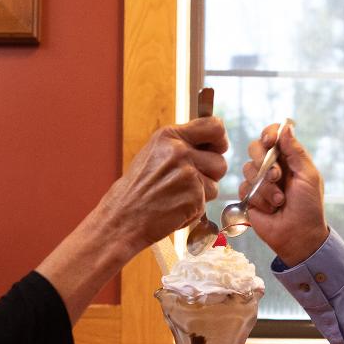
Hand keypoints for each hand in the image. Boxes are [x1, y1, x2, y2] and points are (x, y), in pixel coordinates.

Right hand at [101, 116, 227, 248]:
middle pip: (220, 160)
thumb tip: (214, 143)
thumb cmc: (138, 188)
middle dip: (211, 174)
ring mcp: (188, 174)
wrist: (123, 216)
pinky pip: (207, 202)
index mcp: (169, 135)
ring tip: (178, 195)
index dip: (220, 140)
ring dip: (203, 193)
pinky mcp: (194, 196)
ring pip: (215, 184)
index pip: (215, 126)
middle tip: (189, 182)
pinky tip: (175, 208)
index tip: (217, 149)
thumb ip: (181, 145)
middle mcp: (180, 151)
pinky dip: (194, 208)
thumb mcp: (154, 153)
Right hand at [240, 122, 327, 265]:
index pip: (273, 136)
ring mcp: (259, 182)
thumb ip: (296, 151)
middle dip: (264, 161)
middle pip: (255, 148)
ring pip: (248, 170)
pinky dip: (259, 200)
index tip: (269, 140)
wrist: (299, 236)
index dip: (269, 134)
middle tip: (277, 176)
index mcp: (288, 159)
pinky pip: (244, 189)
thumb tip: (286, 127)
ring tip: (279, 200)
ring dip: (265, 187)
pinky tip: (270, 209)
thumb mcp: (308, 176)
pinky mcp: (249, 198)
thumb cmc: (309, 207)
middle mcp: (271, 167)